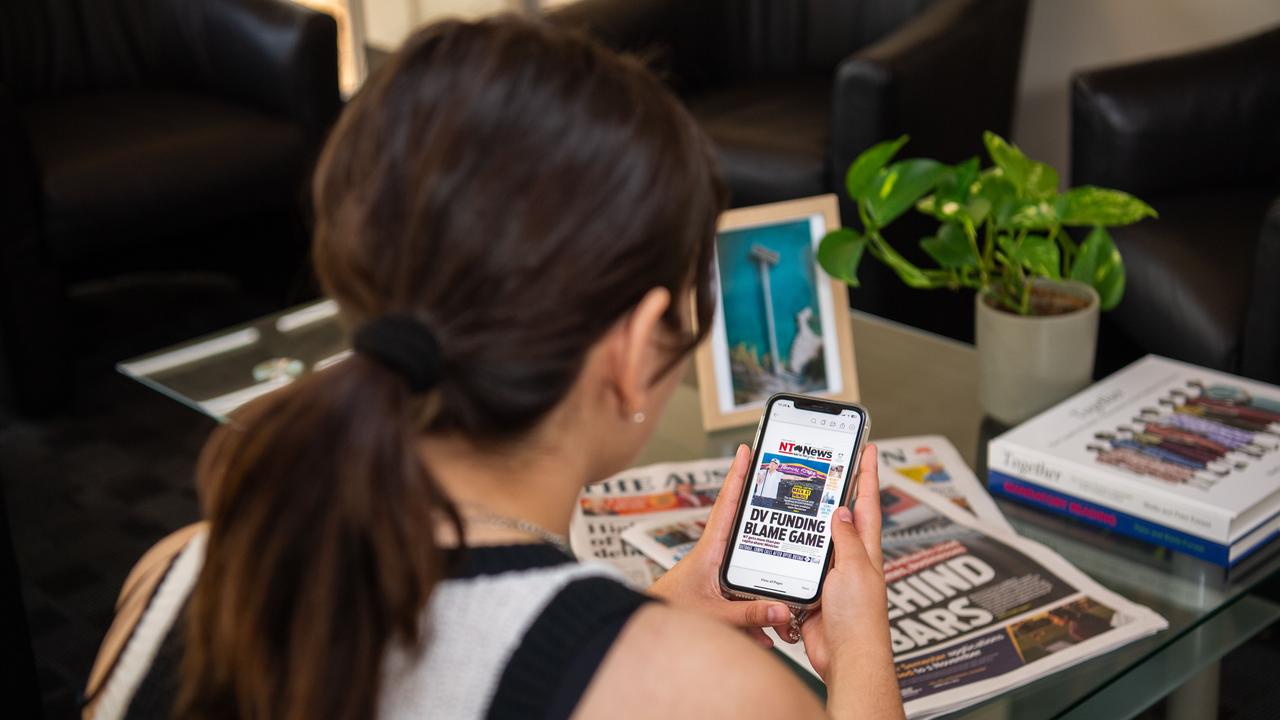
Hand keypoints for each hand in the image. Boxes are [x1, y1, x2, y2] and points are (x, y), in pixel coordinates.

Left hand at [648, 444, 794, 647]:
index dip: (736, 476)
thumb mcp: (715, 615)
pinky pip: (742, 596)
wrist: (648, 627)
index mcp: (709, 550)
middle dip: (761, 517)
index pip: (726, 505)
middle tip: (776, 490)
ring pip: (747, 570)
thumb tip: (782, 610)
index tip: (744, 451)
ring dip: (762, 592)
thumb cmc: (671, 613)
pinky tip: (762, 636)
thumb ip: (750, 615)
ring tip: (776, 607)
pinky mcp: (715, 589)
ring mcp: (714, 571)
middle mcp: (713, 554)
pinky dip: (753, 617)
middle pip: (743, 528)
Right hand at [799, 444, 893, 682]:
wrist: (846, 657)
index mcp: (866, 550)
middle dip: (834, 491)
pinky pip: (799, 566)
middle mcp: (850, 559)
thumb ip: (845, 538)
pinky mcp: (813, 592)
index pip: (868, 503)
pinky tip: (778, 543)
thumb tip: (841, 510)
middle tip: (824, 465)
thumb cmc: (860, 618)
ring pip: (816, 540)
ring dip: (805, 524)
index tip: (868, 449)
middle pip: (840, 517)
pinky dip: (789, 555)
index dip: (868, 475)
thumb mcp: (854, 567)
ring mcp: (831, 576)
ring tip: (792, 499)